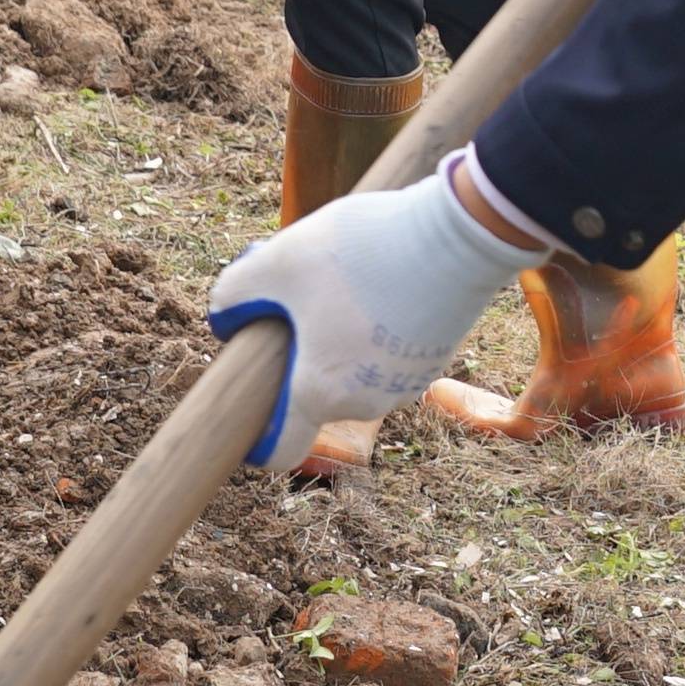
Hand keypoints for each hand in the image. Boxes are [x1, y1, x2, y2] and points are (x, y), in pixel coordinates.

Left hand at [207, 153, 543, 469]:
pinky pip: (388, 356)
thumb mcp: (277, 260)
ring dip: (341, 342)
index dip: (258, 437)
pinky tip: (383, 282)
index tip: (252, 407)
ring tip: (346, 282)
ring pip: (354, 373)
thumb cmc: (361, 253)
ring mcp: (405, 384)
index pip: (280, 451)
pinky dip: (378, 331)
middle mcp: (364, 403)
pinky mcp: (434, 358)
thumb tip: (225, 320)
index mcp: (319, 392)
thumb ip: (232, 295)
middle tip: (300, 299)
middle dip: (301, 357)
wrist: (459, 235)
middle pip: (316, 395)